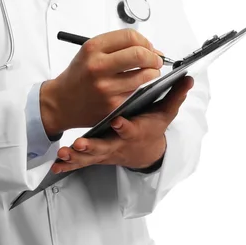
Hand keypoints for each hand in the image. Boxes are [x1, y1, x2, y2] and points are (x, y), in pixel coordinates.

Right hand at [40, 29, 163, 134]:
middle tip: (156, 60)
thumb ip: (118, 46)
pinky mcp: (112, 105)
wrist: (61, 102)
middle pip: (140, 55)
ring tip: (149, 74)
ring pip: (144, 76)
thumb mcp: (90, 52)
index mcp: (92, 48)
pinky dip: (144, 89)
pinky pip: (138, 93)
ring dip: (153, 74)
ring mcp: (106, 88)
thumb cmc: (80, 75)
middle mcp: (98, 66)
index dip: (145, 41)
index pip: (130, 37)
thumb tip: (151, 49)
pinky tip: (138, 87)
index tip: (148, 47)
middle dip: (154, 57)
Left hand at [50, 76, 193, 172]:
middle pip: (105, 147)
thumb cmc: (151, 129)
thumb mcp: (165, 115)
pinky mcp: (95, 155)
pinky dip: (68, 164)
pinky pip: (80, 162)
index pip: (130, 129)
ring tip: (65, 153)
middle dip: (93, 146)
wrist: (142, 152)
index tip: (118, 122)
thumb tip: (188, 79)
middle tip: (81, 144)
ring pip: (89, 156)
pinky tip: (56, 165)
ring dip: (77, 157)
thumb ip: (174, 96)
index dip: (125, 126)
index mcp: (135, 132)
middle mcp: (118, 143)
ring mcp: (105, 151)